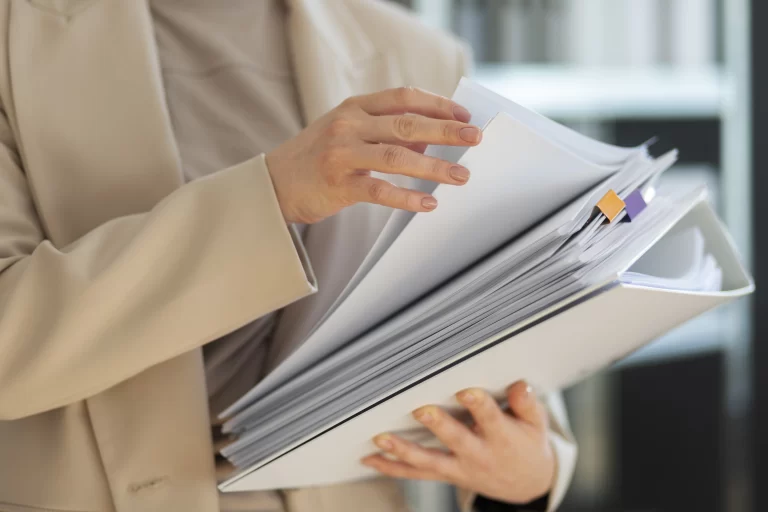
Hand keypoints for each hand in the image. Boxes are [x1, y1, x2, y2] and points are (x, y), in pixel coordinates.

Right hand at [265, 87, 481, 223]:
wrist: (274, 183)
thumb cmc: (316, 157)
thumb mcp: (348, 132)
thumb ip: (386, 131)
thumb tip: (430, 136)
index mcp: (355, 107)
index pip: (404, 97)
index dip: (437, 104)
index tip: (464, 115)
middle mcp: (349, 125)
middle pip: (407, 124)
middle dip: (446, 131)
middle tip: (474, 138)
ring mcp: (342, 154)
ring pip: (398, 156)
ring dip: (434, 166)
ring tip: (460, 175)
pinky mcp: (338, 184)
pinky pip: (380, 190)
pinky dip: (407, 197)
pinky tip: (428, 203)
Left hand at [362, 381, 555, 505]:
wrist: (526, 483)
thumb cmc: (527, 443)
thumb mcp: (536, 423)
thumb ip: (526, 404)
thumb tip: (519, 386)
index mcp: (502, 437)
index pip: (491, 418)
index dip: (479, 405)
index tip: (466, 391)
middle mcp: (479, 454)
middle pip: (457, 440)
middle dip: (439, 425)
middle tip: (421, 410)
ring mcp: (460, 468)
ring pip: (429, 461)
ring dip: (403, 450)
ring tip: (381, 438)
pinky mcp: (446, 475)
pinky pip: (416, 474)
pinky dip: (392, 467)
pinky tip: (370, 458)